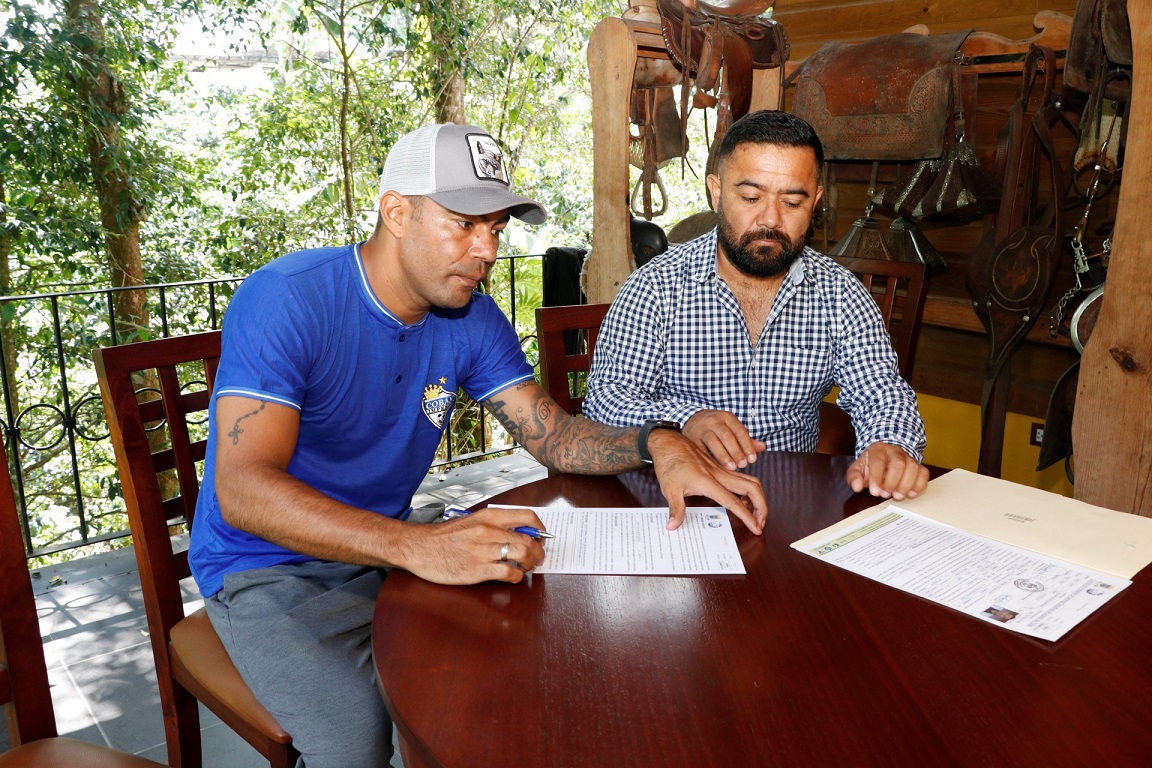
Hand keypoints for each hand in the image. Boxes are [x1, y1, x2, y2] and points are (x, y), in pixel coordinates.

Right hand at [398, 507, 546, 584]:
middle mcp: (488, 531)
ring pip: (522, 556)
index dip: (541, 529)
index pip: (527, 517)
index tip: (542, 537)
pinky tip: (513, 577)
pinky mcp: (478, 570)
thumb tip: (521, 533)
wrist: (420, 547)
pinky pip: (509, 574)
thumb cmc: (445, 536)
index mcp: (489, 517)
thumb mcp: (472, 521)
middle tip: (538, 558)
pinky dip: (517, 577)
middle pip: (529, 540)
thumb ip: (495, 525)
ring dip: (530, 564)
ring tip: (527, 568)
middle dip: (539, 552)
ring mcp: (483, 551)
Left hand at [647, 429, 767, 533]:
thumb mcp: (669, 489)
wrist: (669, 443)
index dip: (748, 517)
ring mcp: (722, 471)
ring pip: (750, 481)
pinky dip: (749, 490)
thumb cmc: (669, 464)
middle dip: (762, 506)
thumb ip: (676, 508)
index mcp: (708, 482)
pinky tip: (742, 500)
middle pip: (752, 488)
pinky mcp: (721, 468)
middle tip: (760, 523)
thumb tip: (673, 526)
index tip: (756, 528)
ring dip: (758, 497)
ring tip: (755, 514)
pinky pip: (742, 478)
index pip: (734, 503)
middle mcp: (720, 475)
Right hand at [682, 409, 766, 469]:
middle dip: (736, 451)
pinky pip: (701, 449)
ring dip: (723, 456)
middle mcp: (714, 421)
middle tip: (743, 465)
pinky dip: (708, 458)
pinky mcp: (692, 438)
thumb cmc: (718, 427)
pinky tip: (715, 468)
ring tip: (732, 467)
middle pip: (727, 436)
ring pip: (713, 442)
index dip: (747, 445)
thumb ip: (746, 439)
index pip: (739, 431)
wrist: (693, 420)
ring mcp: (702, 428)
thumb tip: (762, 447)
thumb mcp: (732, 428)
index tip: (752, 459)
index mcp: (727, 417)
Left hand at [845, 442, 928, 500]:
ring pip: (913, 468)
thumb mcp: (858, 470)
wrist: (884, 458)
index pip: (878, 461)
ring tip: (897, 496)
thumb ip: (854, 477)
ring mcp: (908, 457)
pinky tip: (910, 494)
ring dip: (906, 485)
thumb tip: (856, 487)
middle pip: (898, 463)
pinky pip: (923, 473)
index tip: (874, 492)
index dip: (876, 477)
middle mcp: (895, 451)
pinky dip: (919, 485)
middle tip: (885, 494)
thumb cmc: (870, 466)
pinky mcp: (918, 466)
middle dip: (892, 481)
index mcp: (878, 449)